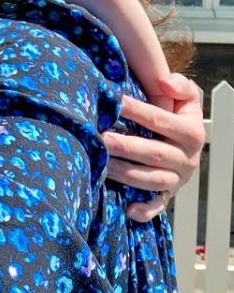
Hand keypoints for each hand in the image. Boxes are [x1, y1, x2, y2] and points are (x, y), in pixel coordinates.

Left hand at [102, 73, 203, 222]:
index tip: (115, 102)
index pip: (160, 120)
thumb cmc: (178, 116)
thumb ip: (180, 87)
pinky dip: (144, 210)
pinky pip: (157, 206)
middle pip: (154, 153)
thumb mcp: (187, 99)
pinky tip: (127, 209)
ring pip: (150, 179)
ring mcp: (177, 180)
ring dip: (125, 173)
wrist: (189, 144)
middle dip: (126, 146)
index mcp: (192, 133)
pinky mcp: (168, 196)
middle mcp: (187, 159)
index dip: (137, 111)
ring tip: (101, 164)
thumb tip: (165, 82)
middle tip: (102, 138)